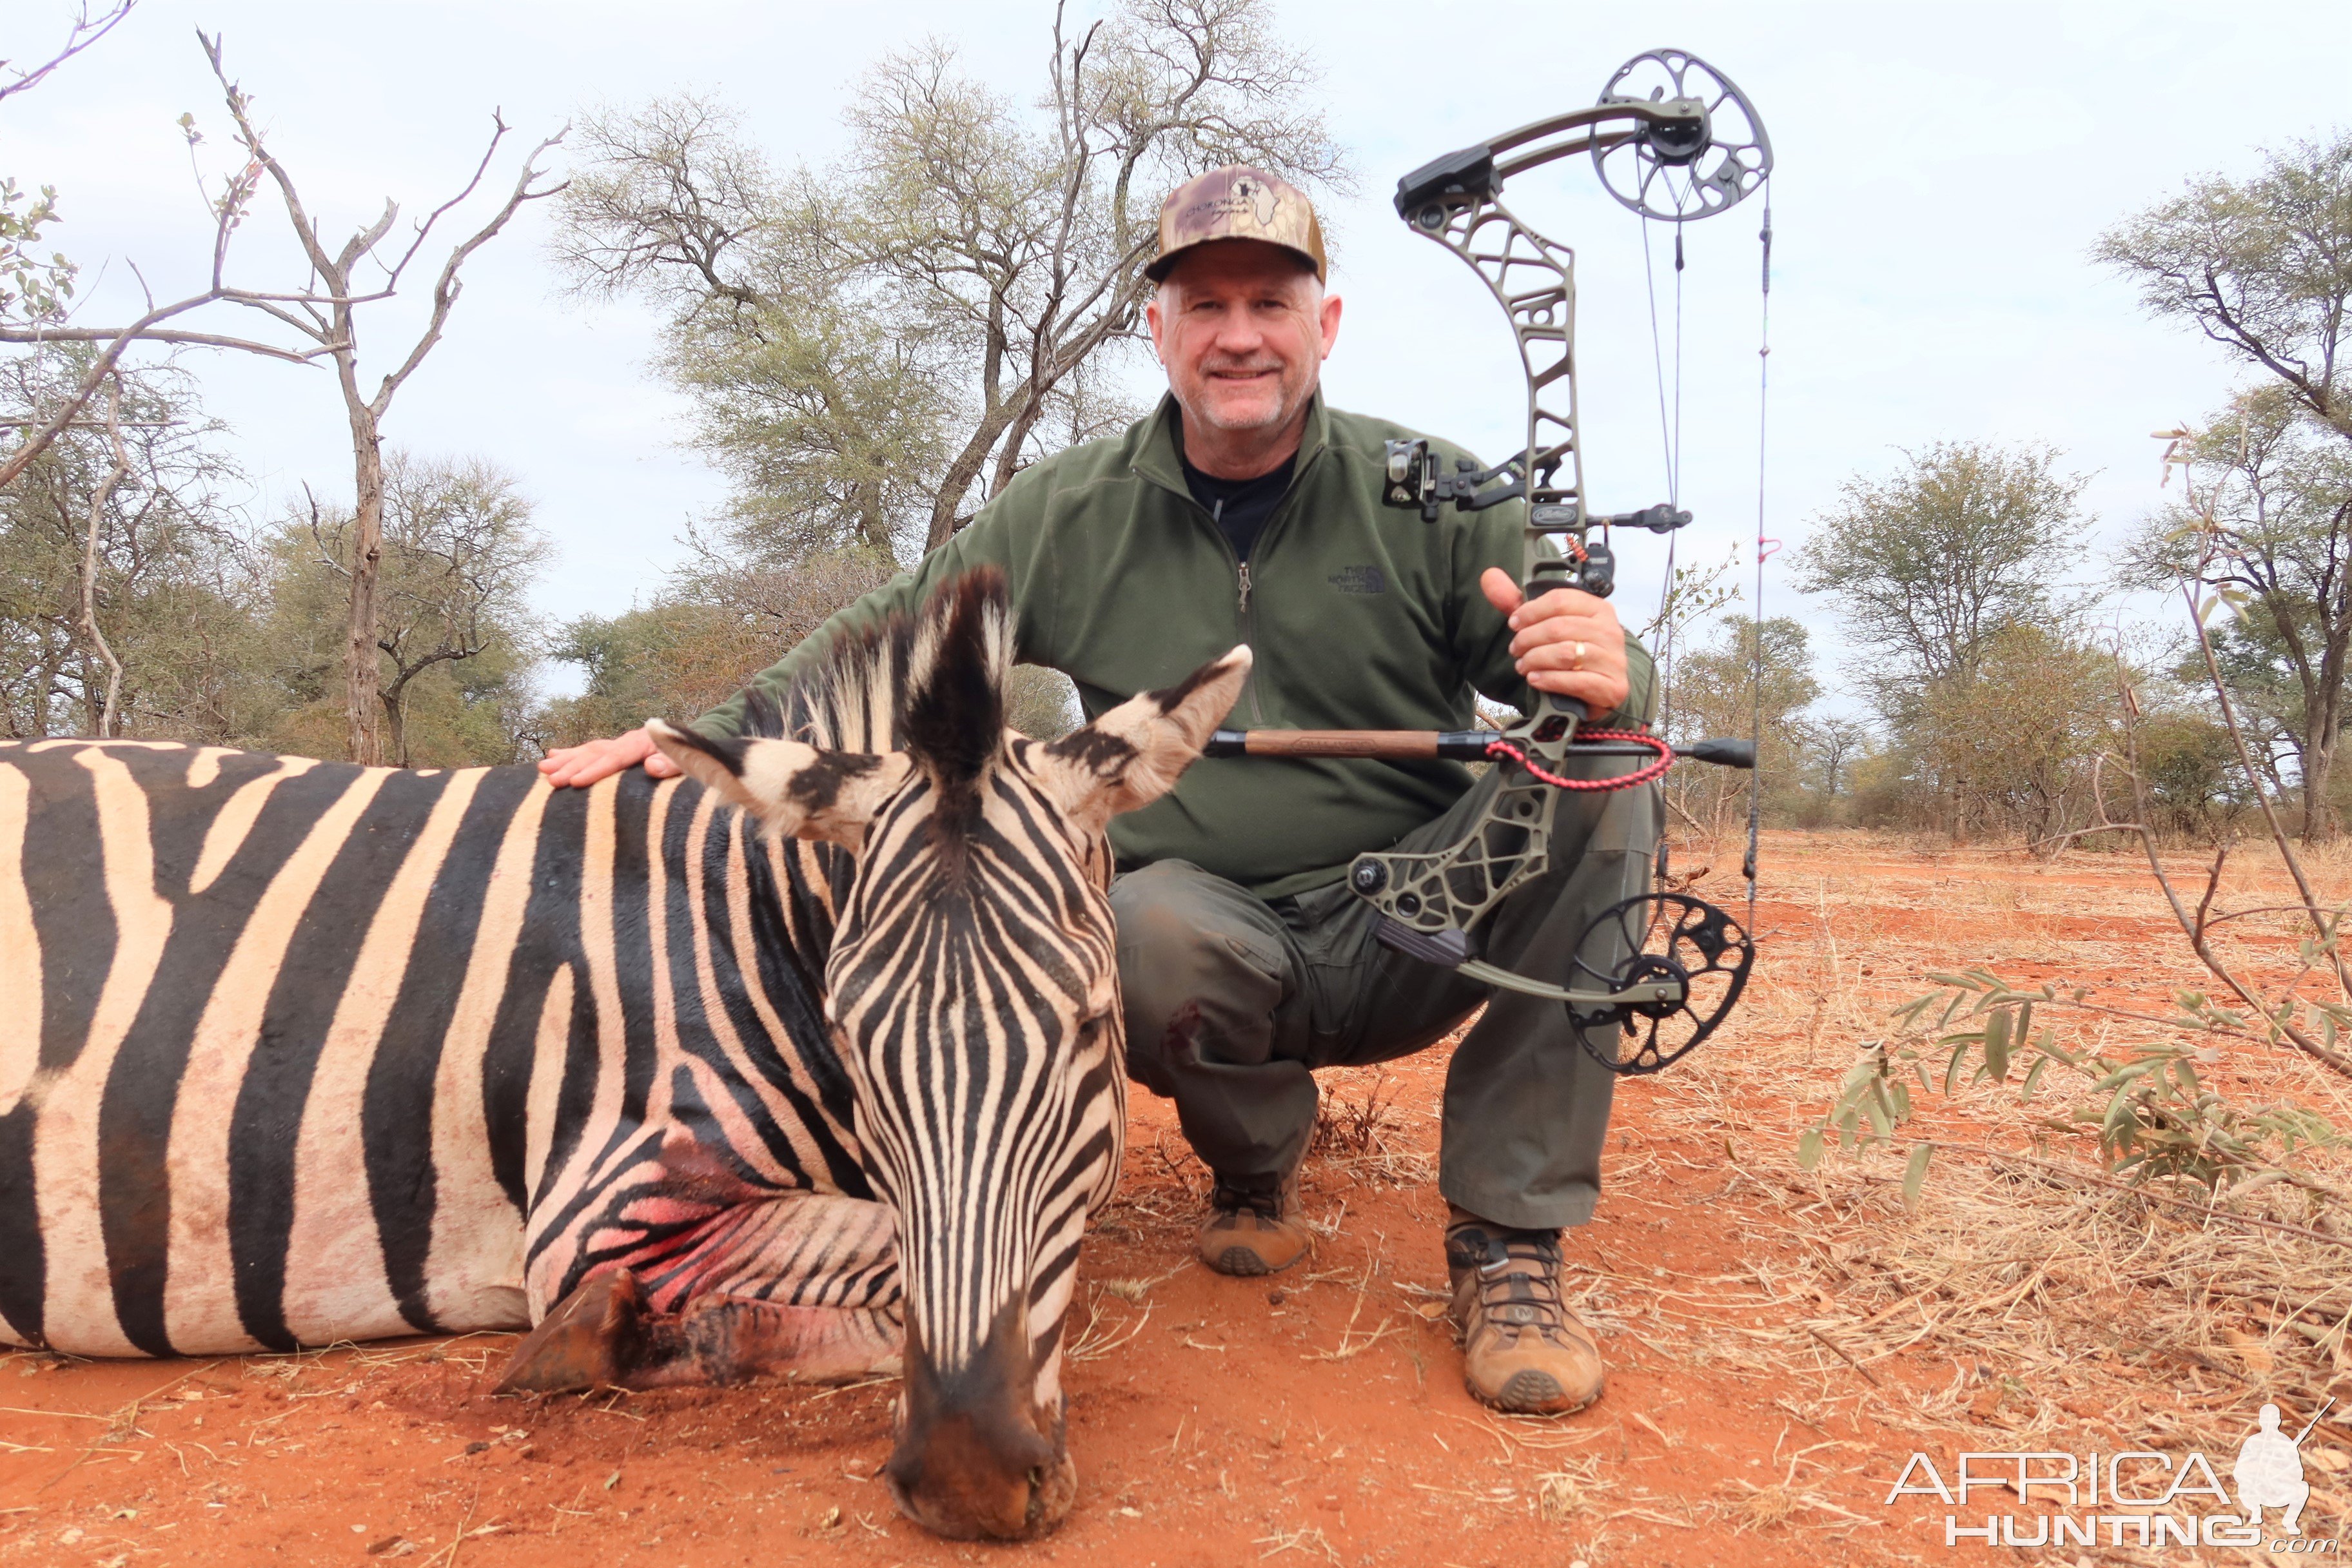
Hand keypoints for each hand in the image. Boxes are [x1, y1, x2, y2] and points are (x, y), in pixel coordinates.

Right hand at [536, 727, 681, 788]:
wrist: (695, 741)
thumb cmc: (692, 756)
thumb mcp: (688, 762)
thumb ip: (672, 764)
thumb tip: (652, 767)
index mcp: (643, 744)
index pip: (615, 758)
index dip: (595, 770)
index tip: (576, 782)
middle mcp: (627, 741)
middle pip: (596, 753)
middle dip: (572, 767)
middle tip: (551, 780)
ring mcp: (620, 743)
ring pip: (588, 750)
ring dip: (565, 760)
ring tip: (543, 768)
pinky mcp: (617, 748)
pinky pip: (590, 750)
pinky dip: (571, 753)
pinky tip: (553, 756)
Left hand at [1480, 567, 1631, 717]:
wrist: (1602, 689)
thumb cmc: (1573, 652)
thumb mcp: (1547, 625)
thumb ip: (1518, 603)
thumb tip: (1489, 575)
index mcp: (1597, 609)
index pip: (1560, 600)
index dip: (1530, 611)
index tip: (1514, 623)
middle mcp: (1609, 631)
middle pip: (1558, 627)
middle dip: (1528, 639)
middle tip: (1515, 649)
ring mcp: (1613, 660)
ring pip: (1564, 653)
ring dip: (1535, 660)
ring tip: (1523, 666)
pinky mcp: (1611, 687)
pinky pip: (1574, 681)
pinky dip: (1548, 680)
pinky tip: (1535, 679)